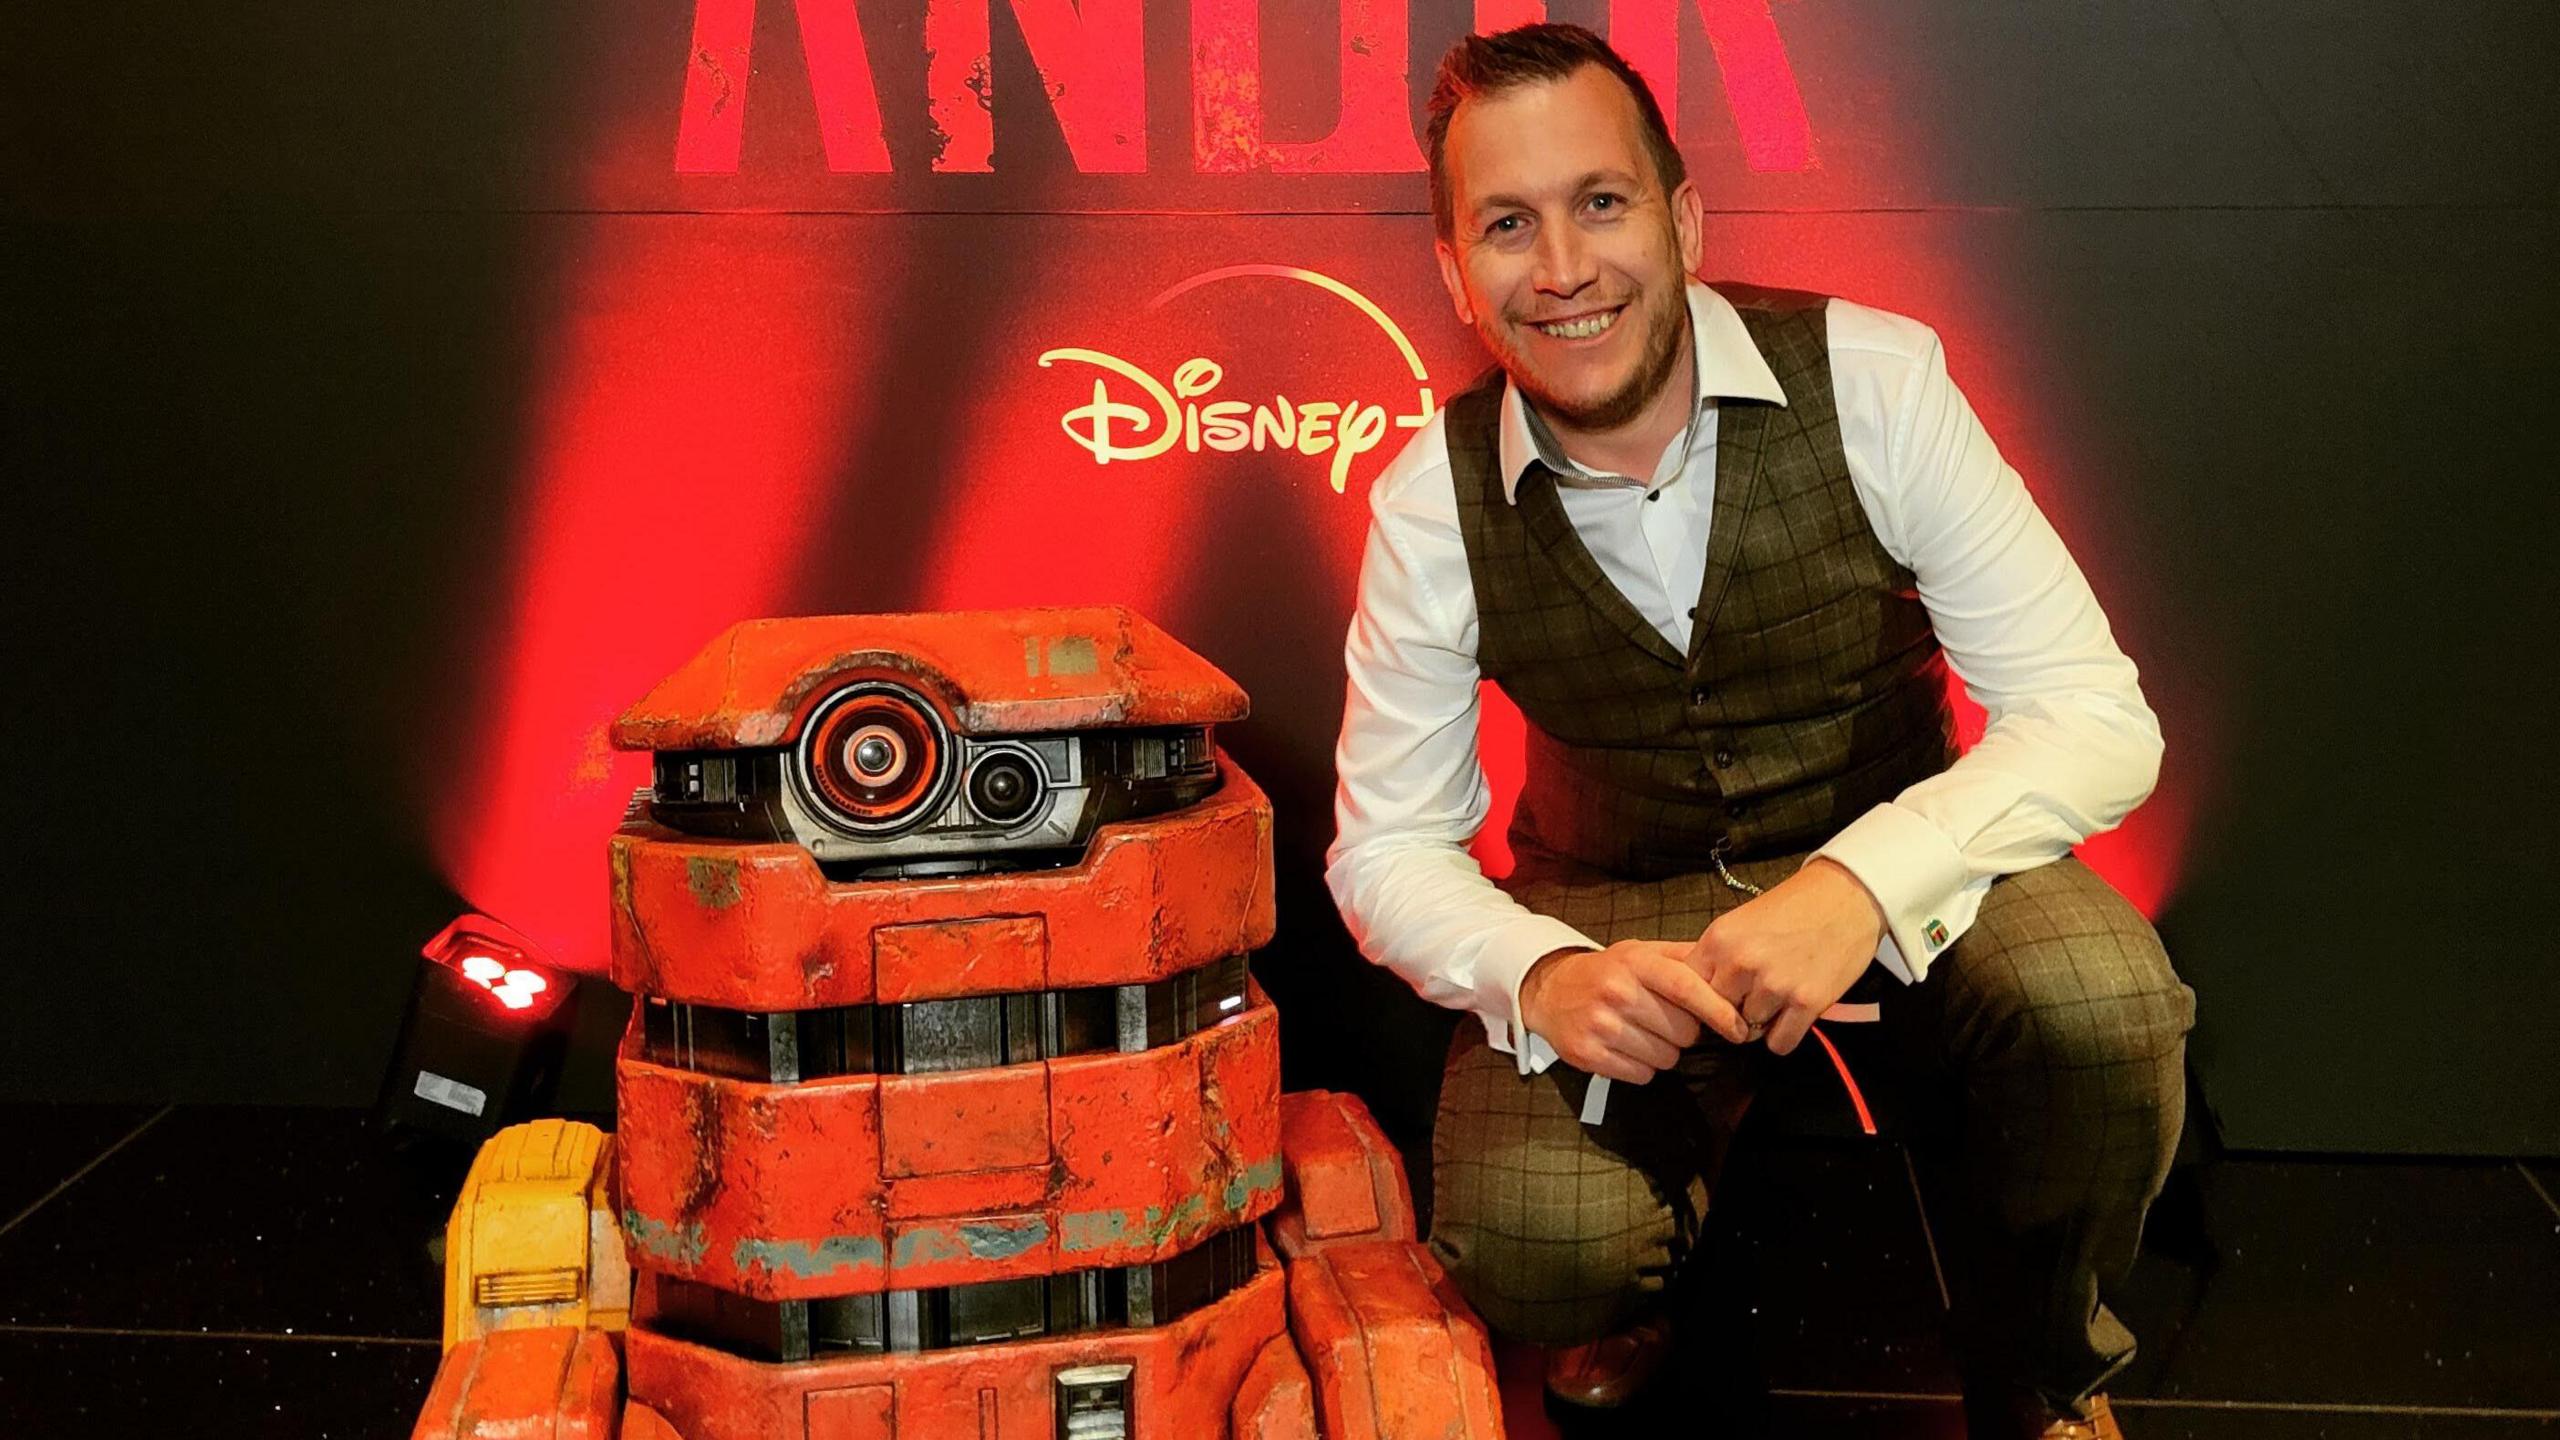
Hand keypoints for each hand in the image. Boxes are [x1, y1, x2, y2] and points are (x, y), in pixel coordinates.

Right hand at [1518, 938, 1753, 1083]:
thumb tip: (1727, 966)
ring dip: (1663, 1051)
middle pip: (1683, 1032)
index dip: (1718, 1010)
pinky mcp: (1588, 1054)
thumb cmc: (1607, 972)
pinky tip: (1628, 1048)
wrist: (1550, 990)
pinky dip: (1642, 1067)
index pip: (1686, 988)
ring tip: (1643, 1033)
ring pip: (1666, 1058)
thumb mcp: (1641, 952)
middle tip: (1666, 1022)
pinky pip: (1641, 1075)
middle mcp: (1617, 992)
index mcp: (1635, 963)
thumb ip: (1683, 957)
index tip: (1739, 1028)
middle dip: (1685, 1032)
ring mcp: (1600, 1025)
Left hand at [1687, 857, 1886, 1055]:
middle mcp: (1741, 963)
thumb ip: (1717, 956)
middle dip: (1733, 1013)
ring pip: (1749, 1032)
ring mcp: (1774, 984)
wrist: (1846, 896)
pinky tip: (1793, 1015)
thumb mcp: (1740, 922)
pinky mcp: (1807, 1002)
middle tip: (1754, 998)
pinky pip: (1780, 1043)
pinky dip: (1784, 1036)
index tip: (1717, 999)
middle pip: (1718, 1016)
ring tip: (1780, 997)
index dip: (1702, 999)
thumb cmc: (1793, 907)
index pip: (1689, 990)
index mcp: (1718, 940)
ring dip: (1762, 1022)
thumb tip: (1693, 995)